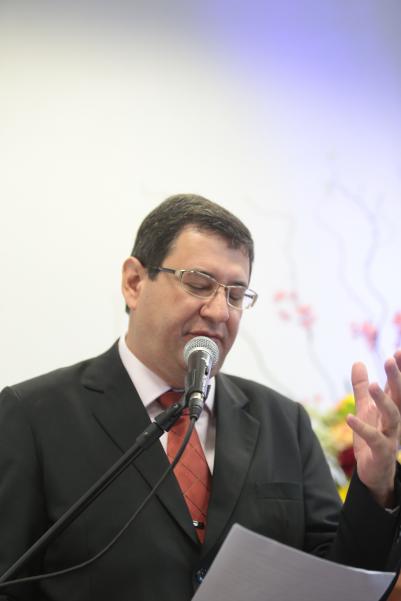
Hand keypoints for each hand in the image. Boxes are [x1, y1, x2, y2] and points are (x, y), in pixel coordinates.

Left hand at [347, 350, 400, 506]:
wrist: (375, 472)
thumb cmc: (373, 437)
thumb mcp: (365, 409)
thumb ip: (360, 388)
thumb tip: (358, 362)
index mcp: (392, 409)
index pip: (397, 387)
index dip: (399, 370)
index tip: (398, 351)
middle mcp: (395, 421)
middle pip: (399, 397)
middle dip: (396, 378)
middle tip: (390, 359)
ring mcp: (390, 436)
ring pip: (392, 416)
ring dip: (383, 400)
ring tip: (372, 384)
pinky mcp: (380, 452)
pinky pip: (374, 438)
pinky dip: (362, 428)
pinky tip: (349, 417)